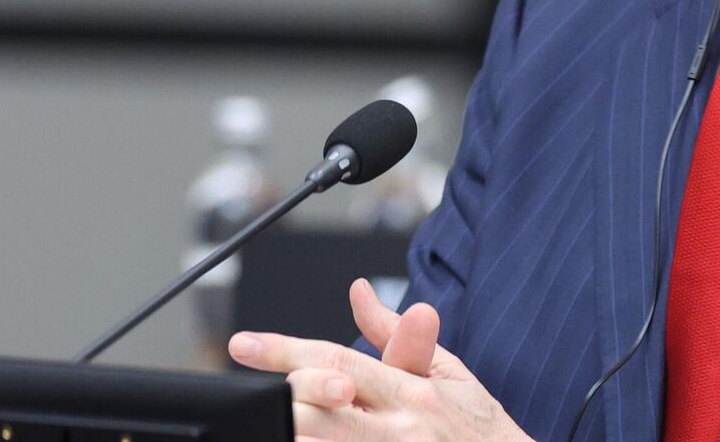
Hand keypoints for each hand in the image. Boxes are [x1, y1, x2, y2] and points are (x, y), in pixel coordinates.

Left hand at [229, 279, 529, 441]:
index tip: (242, 344)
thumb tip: (358, 292)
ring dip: (290, 433)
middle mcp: (399, 429)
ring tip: (268, 425)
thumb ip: (396, 336)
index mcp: (412, 390)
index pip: (338, 360)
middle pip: (317, 409)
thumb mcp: (448, 373)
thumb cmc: (477, 428)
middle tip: (253, 396)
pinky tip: (300, 439)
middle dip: (281, 399)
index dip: (284, 351)